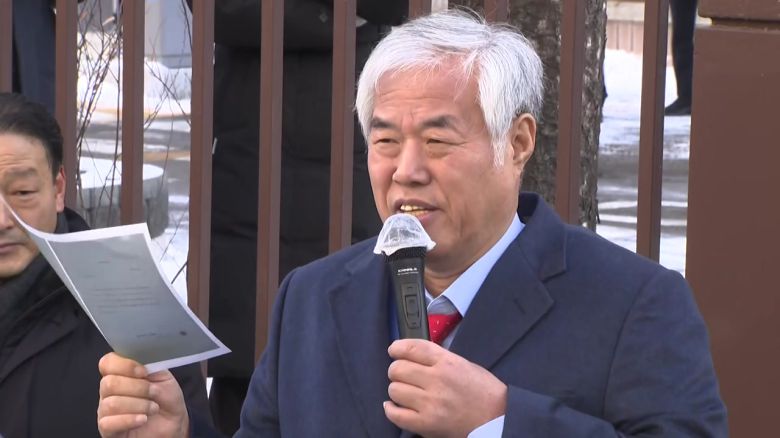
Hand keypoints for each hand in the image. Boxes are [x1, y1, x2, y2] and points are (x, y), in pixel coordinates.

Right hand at [97, 353, 188, 437]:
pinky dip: (129, 420)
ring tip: (153, 408)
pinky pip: (108, 423)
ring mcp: (106, 411)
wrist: (173, 423)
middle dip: (137, 388)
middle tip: (153, 392)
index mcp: (120, 374)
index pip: (108, 362)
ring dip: (138, 405)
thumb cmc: (166, 399)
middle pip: (109, 383)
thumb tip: (139, 364)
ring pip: (111, 404)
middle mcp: (109, 392)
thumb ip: (149, 367)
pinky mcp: (108, 430)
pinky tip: (143, 419)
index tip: (144, 372)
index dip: (125, 365)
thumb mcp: (164, 377)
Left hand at [384, 339, 506, 437]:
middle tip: (403, 375)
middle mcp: (437, 380)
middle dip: (397, 371)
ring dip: (397, 390)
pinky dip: (391, 409)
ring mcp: (431, 403)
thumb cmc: (482, 391)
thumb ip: (437, 358)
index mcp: (447, 362)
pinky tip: (395, 406)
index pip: (412, 348)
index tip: (394, 350)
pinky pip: (396, 414)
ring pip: (395, 390)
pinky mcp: (427, 423)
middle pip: (398, 368)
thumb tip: (411, 355)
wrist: (496, 418)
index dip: (398, 348)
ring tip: (406, 392)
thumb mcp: (463, 364)